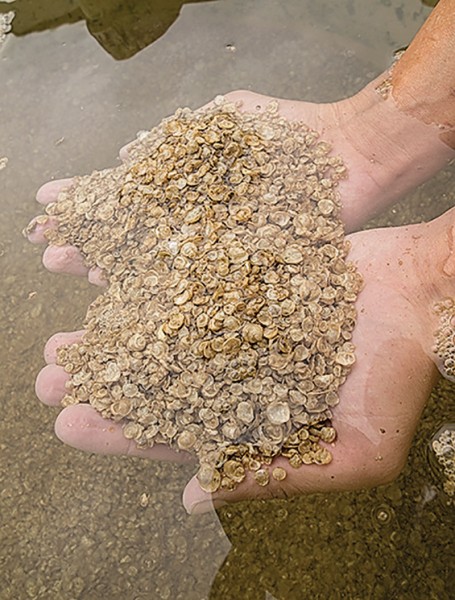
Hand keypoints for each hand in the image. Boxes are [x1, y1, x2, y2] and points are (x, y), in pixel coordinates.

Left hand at [27, 173, 453, 512]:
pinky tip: (103, 273)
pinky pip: (184, 279)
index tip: (72, 423)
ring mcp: (236, 322)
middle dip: (102, 383)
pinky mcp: (240, 279)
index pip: (176, 434)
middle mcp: (236, 372)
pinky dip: (144, 278)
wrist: (424, 291)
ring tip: (63, 333)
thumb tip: (194, 501)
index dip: (123, 432)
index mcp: (254, 419)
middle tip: (46, 380)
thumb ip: (283, 478)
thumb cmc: (401, 371)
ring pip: (160, 329)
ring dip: (112, 331)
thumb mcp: (360, 448)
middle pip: (156, 381)